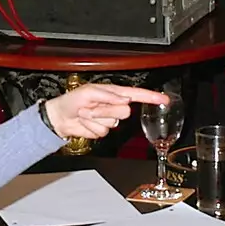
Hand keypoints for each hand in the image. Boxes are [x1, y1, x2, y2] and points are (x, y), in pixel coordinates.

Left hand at [43, 84, 166, 138]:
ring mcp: (108, 119)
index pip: (136, 94)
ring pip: (113, 124)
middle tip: (91, 107)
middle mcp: (113, 105)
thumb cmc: (72, 100)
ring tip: (85, 113)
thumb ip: (107, 95)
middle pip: (124, 112)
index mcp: (112, 93)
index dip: (151, 97)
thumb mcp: (88, 92)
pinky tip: (85, 122)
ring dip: (96, 119)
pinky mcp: (103, 130)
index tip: (164, 99)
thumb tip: (124, 99)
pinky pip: (103, 132)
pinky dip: (92, 128)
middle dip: (107, 111)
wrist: (60, 118)